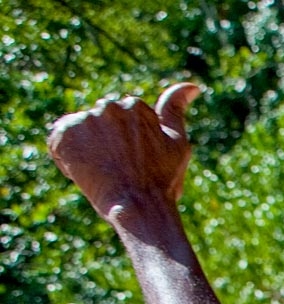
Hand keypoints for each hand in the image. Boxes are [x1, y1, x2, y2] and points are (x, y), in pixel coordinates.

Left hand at [47, 83, 200, 221]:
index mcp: (135, 105)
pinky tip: (86, 173)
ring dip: (86, 151)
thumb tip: (192, 86)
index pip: (119, 122)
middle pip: (98, 125)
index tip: (133, 164)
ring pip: (79, 134)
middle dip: (104, 144)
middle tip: (119, 171)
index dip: (125, 146)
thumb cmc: (162, 180)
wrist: (139, 207)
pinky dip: (67, 159)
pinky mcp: (64, 133)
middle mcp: (108, 106)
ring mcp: (85, 119)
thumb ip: (175, 109)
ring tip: (103, 174)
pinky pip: (58, 143)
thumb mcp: (177, 143)